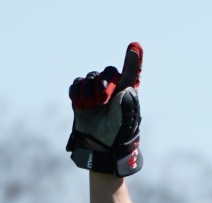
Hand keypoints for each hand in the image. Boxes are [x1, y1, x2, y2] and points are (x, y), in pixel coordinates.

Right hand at [65, 43, 142, 175]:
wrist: (100, 145)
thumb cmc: (117, 132)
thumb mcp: (125, 117)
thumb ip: (127, 100)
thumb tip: (127, 87)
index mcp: (126, 90)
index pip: (130, 71)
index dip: (132, 59)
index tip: (135, 46)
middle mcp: (111, 88)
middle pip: (105, 73)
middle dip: (102, 85)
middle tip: (102, 101)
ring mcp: (95, 91)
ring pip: (89, 78)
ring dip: (88, 93)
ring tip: (92, 108)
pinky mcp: (81, 96)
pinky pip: (76, 85)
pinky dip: (77, 95)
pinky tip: (82, 106)